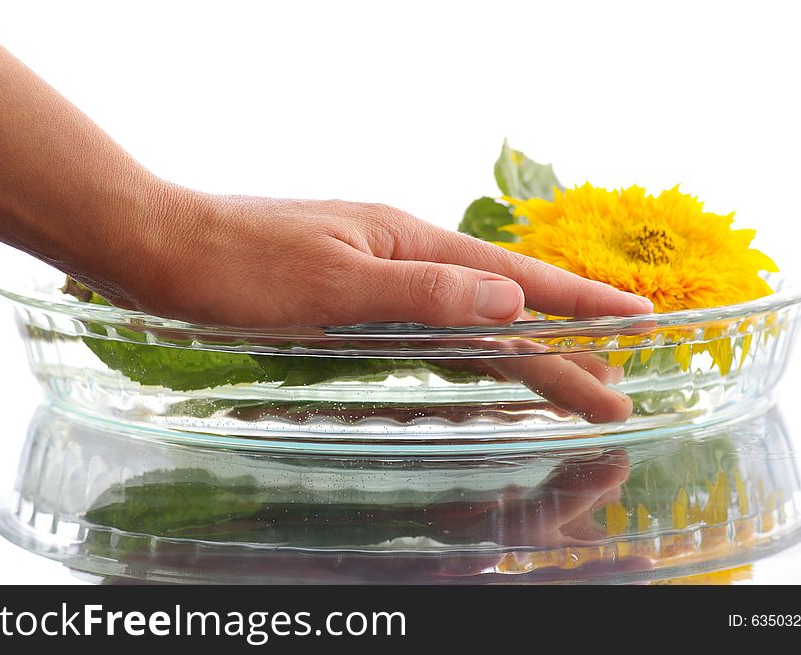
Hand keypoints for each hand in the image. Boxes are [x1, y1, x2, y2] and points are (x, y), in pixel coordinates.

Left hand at [126, 191, 652, 327]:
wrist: (162, 248)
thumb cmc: (237, 266)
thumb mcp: (332, 284)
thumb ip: (424, 292)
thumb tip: (512, 298)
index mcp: (408, 244)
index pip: (513, 279)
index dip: (578, 304)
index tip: (638, 319)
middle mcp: (403, 257)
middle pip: (501, 304)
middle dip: (563, 346)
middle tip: (616, 386)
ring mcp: (379, 276)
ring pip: (470, 317)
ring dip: (524, 348)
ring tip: (571, 378)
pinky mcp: (352, 295)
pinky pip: (432, 324)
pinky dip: (471, 345)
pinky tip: (483, 353)